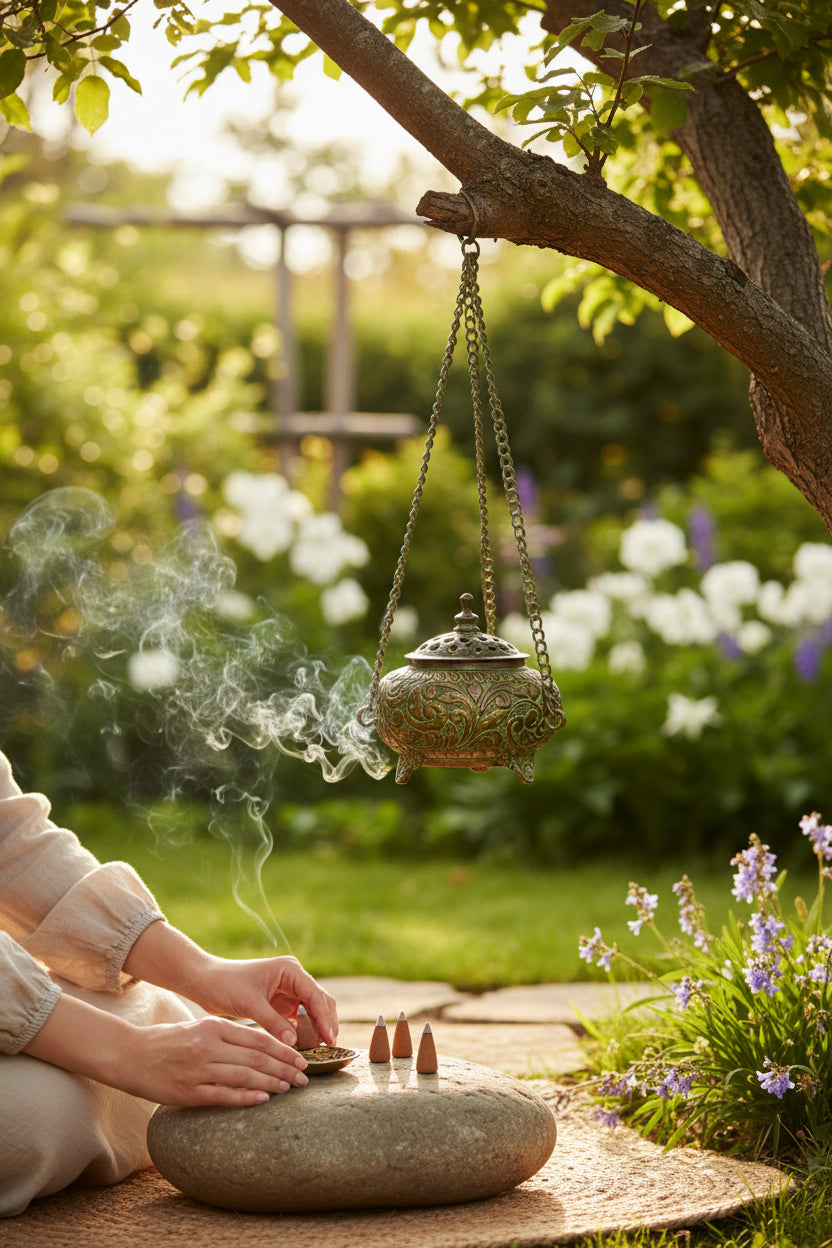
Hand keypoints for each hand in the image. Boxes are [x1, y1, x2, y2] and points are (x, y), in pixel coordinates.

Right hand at [125, 1014, 311, 1105]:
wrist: (129, 1054)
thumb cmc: (168, 1041)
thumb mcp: (199, 1027)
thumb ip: (227, 1034)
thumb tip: (261, 1045)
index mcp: (213, 1026)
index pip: (258, 1038)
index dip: (283, 1049)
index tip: (302, 1058)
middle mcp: (208, 1045)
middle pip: (256, 1057)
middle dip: (284, 1067)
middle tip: (304, 1077)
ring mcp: (198, 1069)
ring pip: (244, 1075)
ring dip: (271, 1082)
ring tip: (289, 1088)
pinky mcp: (188, 1092)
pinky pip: (223, 1095)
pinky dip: (246, 1097)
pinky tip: (263, 1100)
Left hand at [194, 954, 338, 1048]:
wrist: (206, 982)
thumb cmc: (226, 985)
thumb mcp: (250, 1004)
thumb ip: (273, 1022)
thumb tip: (295, 1043)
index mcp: (289, 970)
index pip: (314, 994)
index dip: (324, 1017)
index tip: (329, 1038)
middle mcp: (293, 977)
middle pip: (320, 1000)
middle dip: (326, 1022)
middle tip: (330, 1046)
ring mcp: (289, 990)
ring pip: (312, 1010)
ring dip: (317, 1028)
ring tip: (321, 1049)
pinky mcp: (281, 1003)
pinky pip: (299, 1018)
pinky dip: (304, 1031)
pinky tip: (305, 1046)